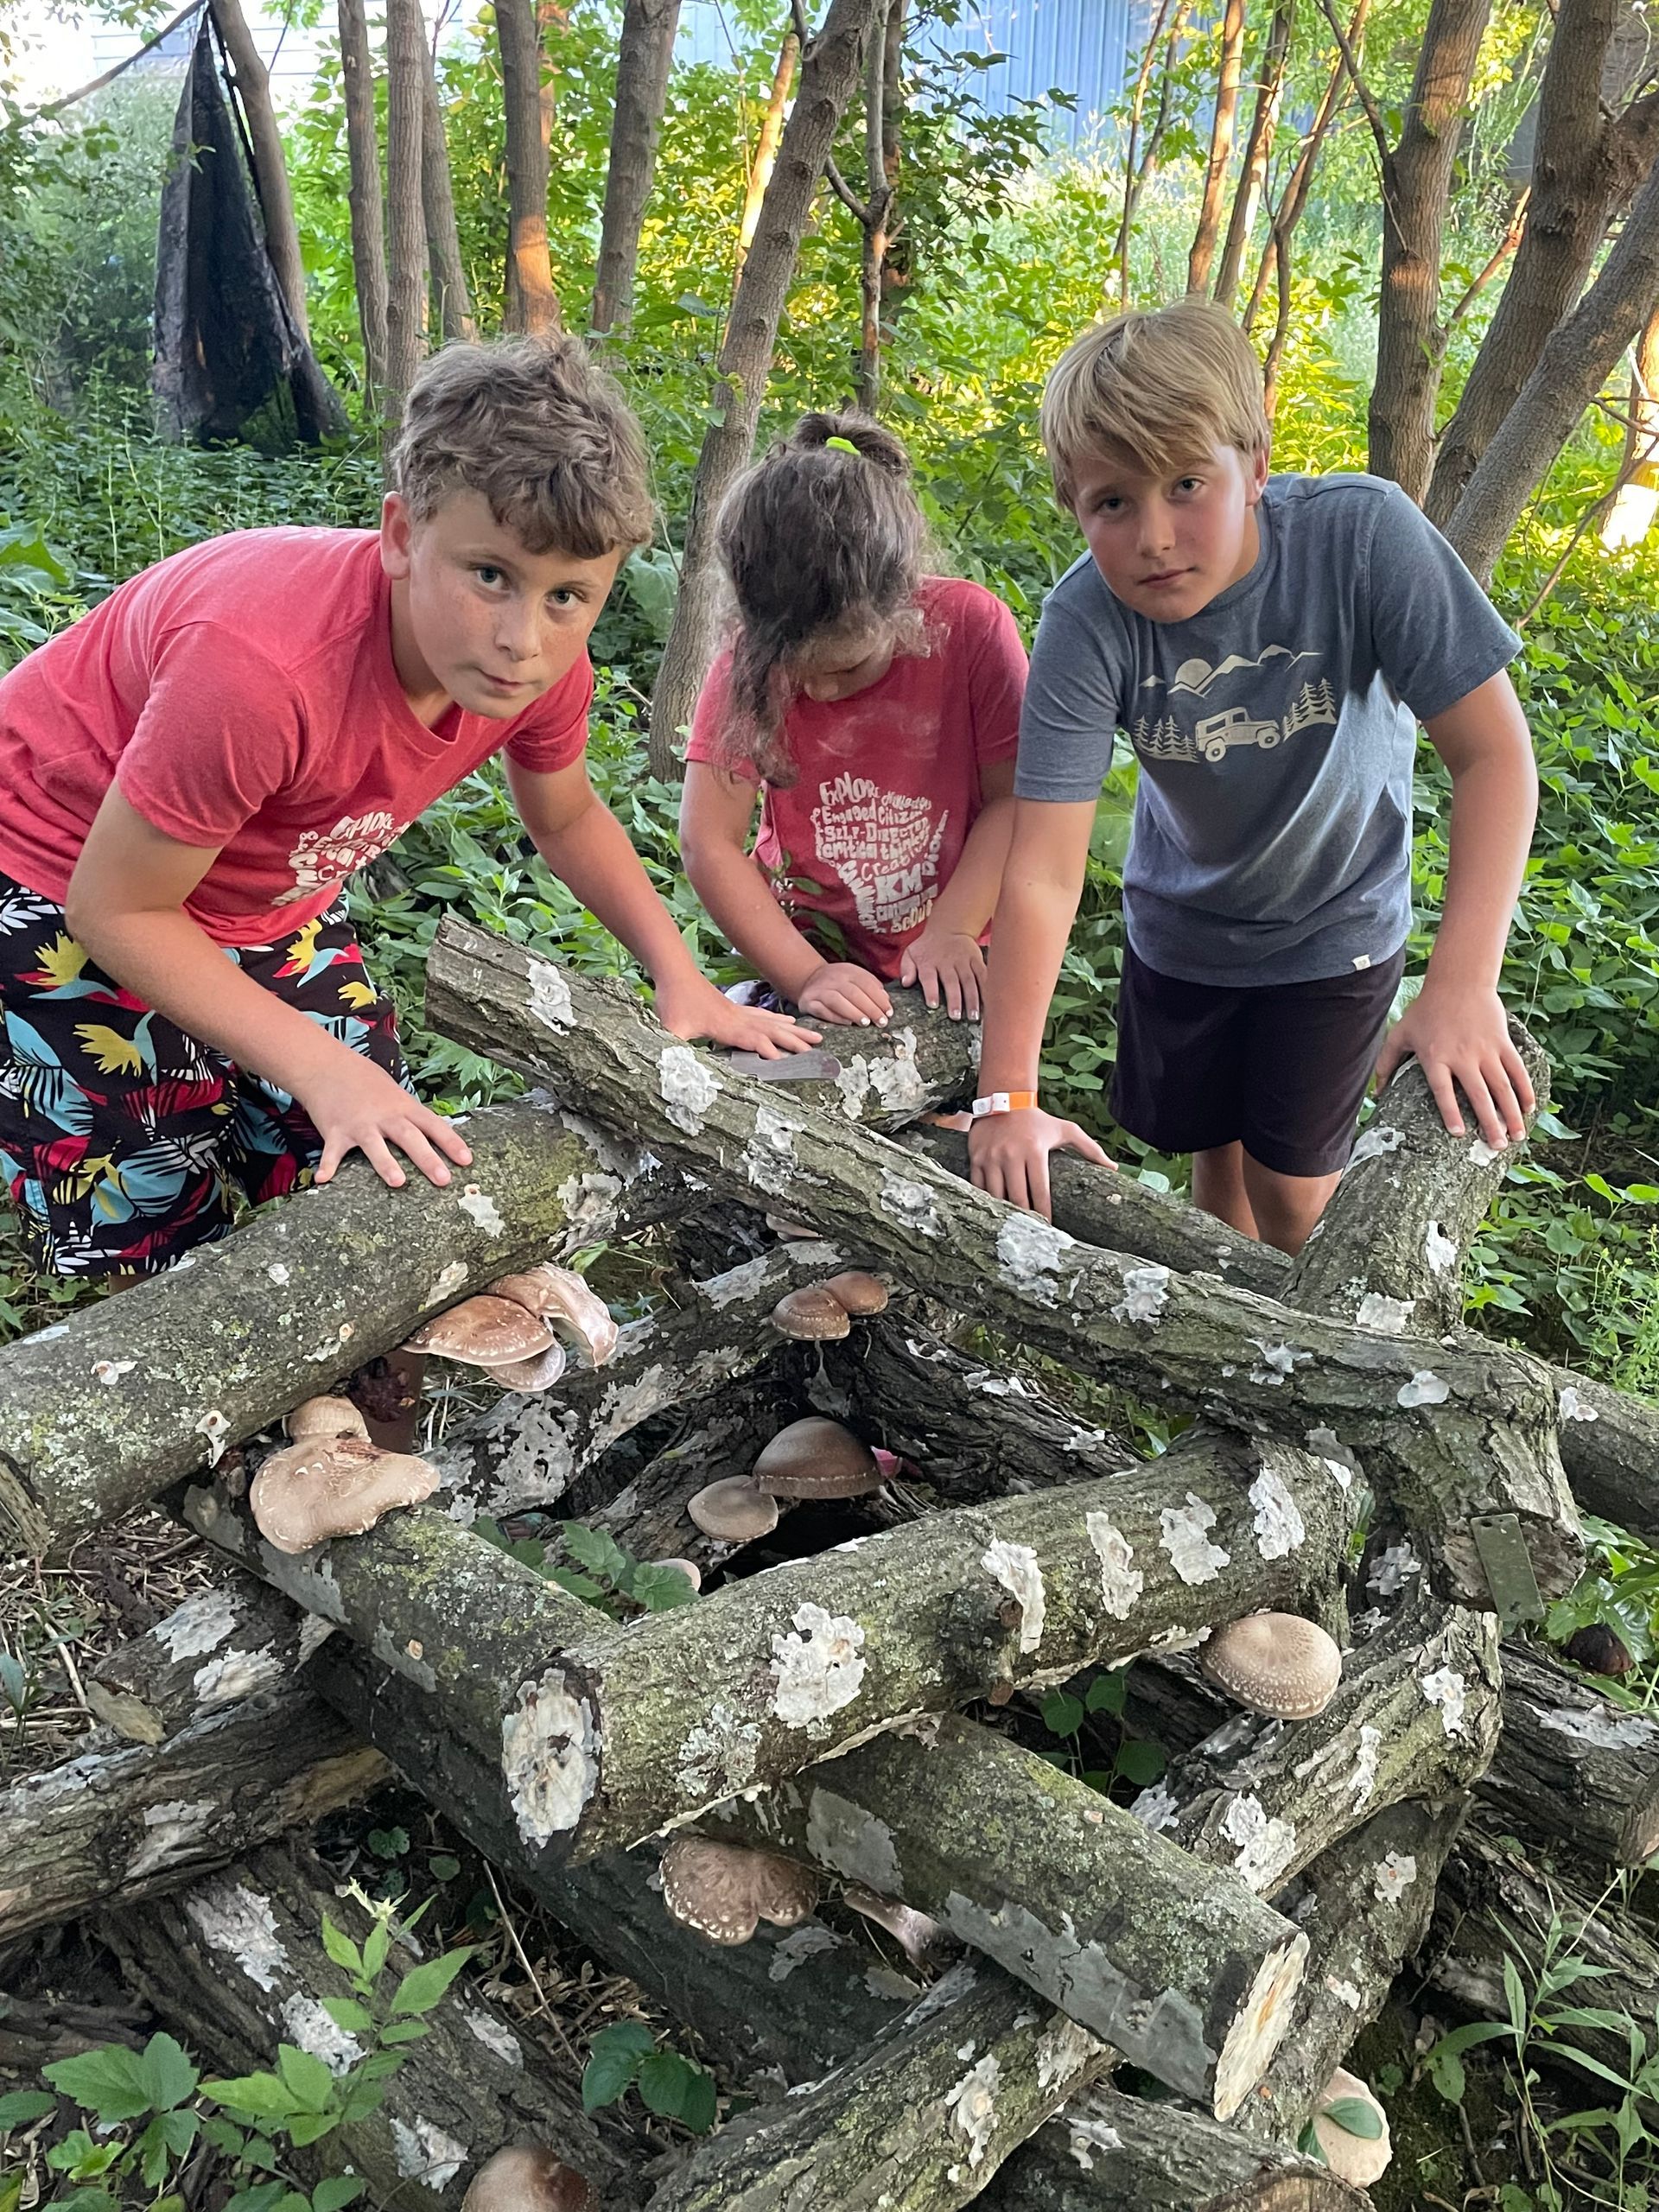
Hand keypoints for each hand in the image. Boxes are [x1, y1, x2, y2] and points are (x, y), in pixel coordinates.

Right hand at [297, 1055, 474, 1189]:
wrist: (327, 1065)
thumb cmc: (365, 1081)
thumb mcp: (395, 1093)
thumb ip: (411, 1115)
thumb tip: (434, 1134)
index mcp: (403, 1106)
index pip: (432, 1125)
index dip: (451, 1142)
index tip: (467, 1160)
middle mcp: (384, 1115)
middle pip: (409, 1137)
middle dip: (427, 1158)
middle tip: (443, 1179)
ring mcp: (359, 1123)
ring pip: (375, 1145)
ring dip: (386, 1163)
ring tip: (398, 1182)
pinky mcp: (335, 1131)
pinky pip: (332, 1151)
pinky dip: (328, 1165)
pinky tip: (324, 1179)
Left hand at [654, 971, 821, 1058]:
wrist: (676, 972)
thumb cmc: (672, 1001)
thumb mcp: (669, 1028)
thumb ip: (673, 1048)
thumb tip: (675, 1065)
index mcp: (725, 1026)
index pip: (752, 1038)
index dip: (769, 1049)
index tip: (787, 1061)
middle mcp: (737, 1019)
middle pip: (772, 1030)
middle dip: (794, 1040)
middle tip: (817, 1049)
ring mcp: (738, 1012)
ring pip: (772, 1022)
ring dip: (794, 1030)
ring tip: (815, 1035)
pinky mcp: (735, 1009)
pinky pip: (763, 1016)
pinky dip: (778, 1020)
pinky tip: (788, 1022)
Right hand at [795, 961, 892, 1026]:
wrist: (809, 978)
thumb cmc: (839, 983)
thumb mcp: (855, 977)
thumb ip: (871, 987)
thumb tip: (886, 1001)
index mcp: (848, 971)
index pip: (866, 984)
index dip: (879, 999)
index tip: (888, 1013)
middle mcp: (833, 979)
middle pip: (853, 993)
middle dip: (870, 1008)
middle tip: (881, 1022)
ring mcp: (819, 990)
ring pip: (837, 1000)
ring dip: (853, 1012)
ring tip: (866, 1023)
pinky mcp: (808, 1002)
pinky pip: (822, 1010)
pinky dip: (836, 1017)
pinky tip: (848, 1024)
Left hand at [899, 929, 986, 1019]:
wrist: (949, 928)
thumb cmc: (927, 947)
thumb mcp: (911, 953)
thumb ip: (907, 968)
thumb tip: (905, 983)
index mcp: (928, 962)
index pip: (929, 978)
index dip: (931, 991)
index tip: (933, 1005)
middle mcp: (946, 962)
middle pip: (951, 982)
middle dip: (954, 999)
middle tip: (956, 1016)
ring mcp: (963, 961)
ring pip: (969, 980)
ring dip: (972, 998)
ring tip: (974, 1015)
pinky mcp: (976, 959)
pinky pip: (982, 973)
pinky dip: (986, 987)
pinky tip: (989, 1001)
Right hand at [969, 1105, 1111, 1218]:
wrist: (1003, 1097)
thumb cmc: (1038, 1119)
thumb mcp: (1065, 1129)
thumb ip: (1090, 1148)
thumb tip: (1113, 1168)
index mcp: (1035, 1151)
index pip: (1040, 1191)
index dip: (1044, 1212)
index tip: (1049, 1226)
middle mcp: (1011, 1155)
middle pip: (1018, 1197)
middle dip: (1025, 1217)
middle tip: (1030, 1232)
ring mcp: (991, 1158)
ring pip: (996, 1194)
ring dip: (1004, 1211)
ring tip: (1012, 1224)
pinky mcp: (976, 1158)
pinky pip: (979, 1186)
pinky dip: (986, 1199)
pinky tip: (994, 1209)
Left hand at [1373, 981, 1533, 1148]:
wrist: (1458, 982)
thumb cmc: (1426, 1010)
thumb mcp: (1400, 1033)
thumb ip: (1386, 1063)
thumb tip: (1376, 1094)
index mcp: (1435, 1057)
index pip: (1443, 1090)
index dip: (1450, 1112)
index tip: (1459, 1133)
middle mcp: (1462, 1057)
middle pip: (1478, 1095)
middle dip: (1490, 1123)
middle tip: (1496, 1147)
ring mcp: (1485, 1050)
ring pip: (1502, 1087)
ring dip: (1511, 1113)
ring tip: (1516, 1136)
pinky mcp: (1502, 1043)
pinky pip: (1517, 1070)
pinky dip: (1525, 1089)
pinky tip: (1528, 1108)